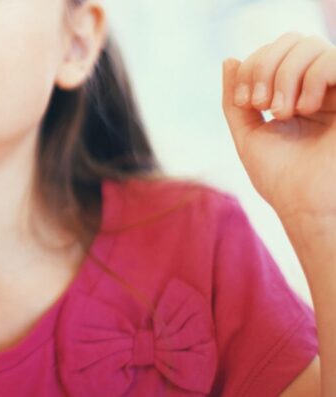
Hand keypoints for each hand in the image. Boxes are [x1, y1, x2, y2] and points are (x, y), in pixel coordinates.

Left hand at [222, 32, 335, 220]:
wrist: (306, 206)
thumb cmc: (280, 178)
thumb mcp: (247, 133)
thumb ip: (235, 99)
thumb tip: (230, 58)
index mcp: (295, 93)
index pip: (272, 51)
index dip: (251, 67)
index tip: (246, 103)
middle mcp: (320, 87)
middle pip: (290, 40)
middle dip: (264, 65)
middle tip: (261, 104)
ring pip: (310, 44)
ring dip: (285, 74)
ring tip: (283, 112)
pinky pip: (333, 60)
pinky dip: (312, 78)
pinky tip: (307, 108)